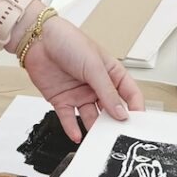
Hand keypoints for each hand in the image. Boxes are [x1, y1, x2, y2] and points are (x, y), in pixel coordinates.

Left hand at [22, 13, 144, 141]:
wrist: (38, 40)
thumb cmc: (68, 41)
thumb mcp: (94, 66)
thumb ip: (108, 92)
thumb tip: (121, 112)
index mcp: (110, 73)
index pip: (129, 94)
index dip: (136, 108)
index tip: (138, 121)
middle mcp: (96, 85)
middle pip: (111, 109)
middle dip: (114, 122)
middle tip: (117, 133)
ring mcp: (79, 94)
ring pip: (90, 117)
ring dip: (94, 128)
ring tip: (98, 137)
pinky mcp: (62, 100)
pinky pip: (69, 118)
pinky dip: (72, 129)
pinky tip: (77, 136)